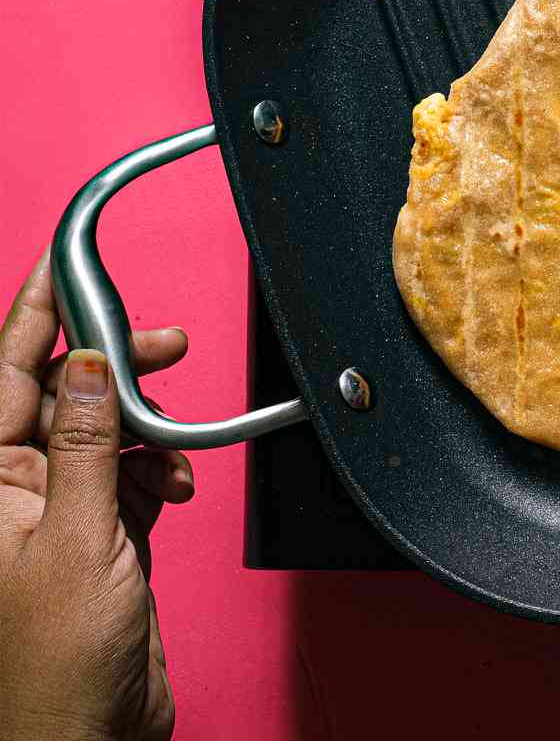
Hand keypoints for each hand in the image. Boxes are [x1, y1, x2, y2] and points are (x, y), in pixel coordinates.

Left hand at [0, 255, 193, 740]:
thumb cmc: (54, 670)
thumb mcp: (78, 538)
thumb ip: (89, 442)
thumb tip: (93, 361)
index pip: (6, 370)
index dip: (37, 309)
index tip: (64, 256)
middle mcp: (13, 491)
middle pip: (61, 391)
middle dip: (114, 365)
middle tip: (163, 343)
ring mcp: (53, 513)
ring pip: (103, 428)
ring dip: (146, 426)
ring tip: (175, 436)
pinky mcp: (94, 536)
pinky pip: (127, 470)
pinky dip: (159, 468)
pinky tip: (173, 485)